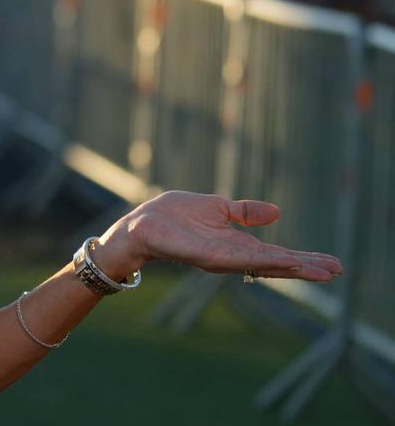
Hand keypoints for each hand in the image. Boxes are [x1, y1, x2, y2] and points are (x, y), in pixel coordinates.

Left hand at [97, 191, 343, 282]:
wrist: (140, 224)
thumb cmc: (172, 216)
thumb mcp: (216, 208)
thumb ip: (244, 212)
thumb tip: (277, 212)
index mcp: (235, 243)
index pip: (275, 253)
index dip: (302, 258)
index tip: (330, 262)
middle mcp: (233, 255)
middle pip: (277, 264)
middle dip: (306, 267)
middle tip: (337, 270)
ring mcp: (223, 258)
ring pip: (266, 265)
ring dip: (294, 268)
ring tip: (323, 271)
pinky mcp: (210, 256)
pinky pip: (243, 260)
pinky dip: (267, 262)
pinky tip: (288, 262)